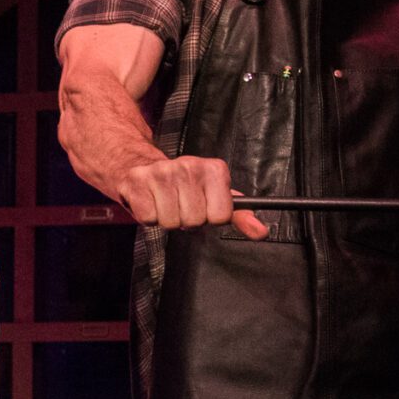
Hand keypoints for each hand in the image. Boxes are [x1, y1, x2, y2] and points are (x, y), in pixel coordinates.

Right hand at [114, 154, 268, 238]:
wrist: (138, 166)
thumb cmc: (180, 185)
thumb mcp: (214, 195)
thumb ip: (239, 215)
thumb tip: (261, 232)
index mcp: (213, 169)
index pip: (221, 216)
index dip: (209, 217)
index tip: (202, 205)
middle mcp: (188, 166)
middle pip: (195, 221)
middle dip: (186, 220)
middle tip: (179, 205)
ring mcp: (162, 173)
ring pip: (171, 222)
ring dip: (166, 219)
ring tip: (164, 203)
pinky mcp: (138, 182)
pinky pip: (149, 218)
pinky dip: (148, 216)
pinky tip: (150, 201)